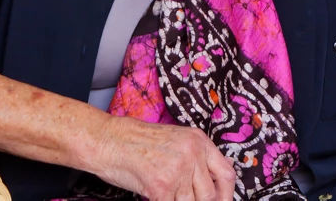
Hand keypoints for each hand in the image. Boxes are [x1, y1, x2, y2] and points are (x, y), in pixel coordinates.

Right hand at [93, 117, 235, 200]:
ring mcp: (178, 170)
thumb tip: (215, 182)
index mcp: (199, 141)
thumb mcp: (176, 141)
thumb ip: (196, 159)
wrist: (108, 140)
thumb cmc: (137, 142)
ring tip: (169, 196)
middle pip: (210, 194)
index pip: (226, 174)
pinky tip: (157, 198)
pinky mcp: (161, 186)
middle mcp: (193, 153)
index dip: (226, 195)